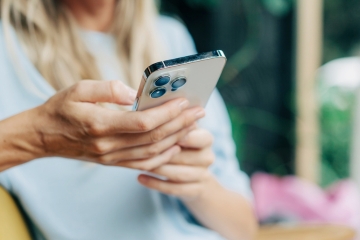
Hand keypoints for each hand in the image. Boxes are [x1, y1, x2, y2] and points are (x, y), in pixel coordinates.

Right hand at [32, 80, 204, 169]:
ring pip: (153, 152)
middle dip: (180, 124)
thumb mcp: (78, 89)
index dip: (167, 113)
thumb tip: (134, 92)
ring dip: (176, 139)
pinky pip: (144, 163)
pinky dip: (163, 156)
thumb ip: (108, 88)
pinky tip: (175, 146)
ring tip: (193, 125)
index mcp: (100, 125)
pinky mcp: (113, 163)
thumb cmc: (60, 109)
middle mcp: (109, 146)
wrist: (43, 136)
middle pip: (154, 138)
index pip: (143, 122)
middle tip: (199, 111)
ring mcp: (111, 158)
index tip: (184, 101)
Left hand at [138, 128, 215, 200]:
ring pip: (177, 174)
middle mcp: (207, 157)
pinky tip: (140, 178)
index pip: (198, 136)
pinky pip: (174, 189)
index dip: (179, 135)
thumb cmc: (184, 148)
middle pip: (184, 156)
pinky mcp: (195, 191)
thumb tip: (149, 107)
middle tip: (140, 149)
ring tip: (138, 163)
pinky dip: (155, 184)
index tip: (160, 132)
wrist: (198, 180)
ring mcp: (202, 175)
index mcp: (205, 139)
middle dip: (162, 153)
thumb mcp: (182, 132)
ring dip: (157, 168)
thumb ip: (173, 122)